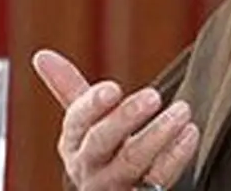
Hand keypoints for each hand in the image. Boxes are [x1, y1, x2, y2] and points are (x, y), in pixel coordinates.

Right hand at [32, 49, 199, 190]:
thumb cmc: (103, 148)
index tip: (114, 88)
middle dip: (126, 118)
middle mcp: (88, 168)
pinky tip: (190, 132)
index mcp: (73, 143)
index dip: (93, 105)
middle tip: (155, 95)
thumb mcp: (84, 122)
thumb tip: (40, 54)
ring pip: (132, 163)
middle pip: (101, 143)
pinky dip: (176, 155)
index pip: (77, 121)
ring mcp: (114, 187)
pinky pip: (158, 180)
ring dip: (159, 134)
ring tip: (183, 110)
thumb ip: (68, 88)